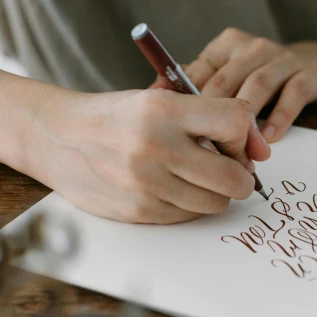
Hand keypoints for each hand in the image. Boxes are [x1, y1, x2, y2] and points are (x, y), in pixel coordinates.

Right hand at [20, 88, 269, 223]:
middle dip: (240, 176)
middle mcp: (155, 147)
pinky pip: (187, 216)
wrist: (58, 138)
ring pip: (215, 203)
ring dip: (214, 193)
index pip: (234, 121)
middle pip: (233, 177)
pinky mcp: (138, 211)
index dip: (242, 134)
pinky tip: (172, 187)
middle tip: (228, 168)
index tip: (232, 140)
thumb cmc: (114, 117)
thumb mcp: (157, 99)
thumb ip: (207, 117)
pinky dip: (189, 205)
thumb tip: (258, 149)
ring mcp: (146, 184)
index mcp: (162, 109)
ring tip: (195, 176)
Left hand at [152, 28, 316, 142]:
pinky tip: (269, 140)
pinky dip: (279, 118)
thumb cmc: (260, 81)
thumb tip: (150, 102)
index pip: (198, 75)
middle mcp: (252, 48)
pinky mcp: (309, 73)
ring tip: (237, 154)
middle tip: (203, 155)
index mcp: (225, 47)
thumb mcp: (228, 80)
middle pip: (225, 83)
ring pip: (258, 86)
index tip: (176, 138)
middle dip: (212, 121)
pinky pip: (292, 94)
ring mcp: (282, 59)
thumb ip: (195, 91)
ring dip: (246, 123)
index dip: (186, 107)